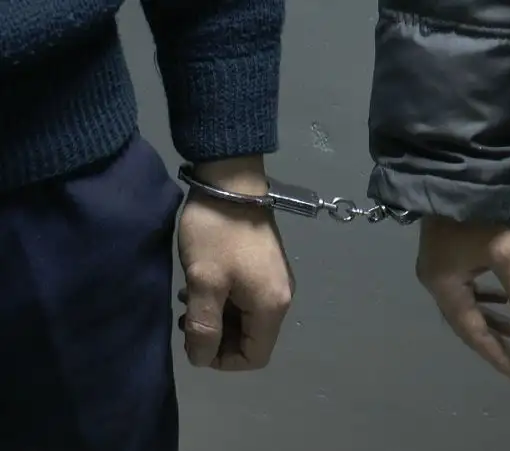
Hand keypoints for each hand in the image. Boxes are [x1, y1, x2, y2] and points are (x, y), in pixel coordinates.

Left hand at [176, 156, 293, 370]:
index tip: (194, 340)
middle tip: (187, 318)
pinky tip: (204, 283)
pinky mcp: (266, 266)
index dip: (223, 360)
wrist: (231, 183)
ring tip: (190, 300)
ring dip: (219, 317)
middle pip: (252, 339)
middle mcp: (282, 298)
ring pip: (247, 318)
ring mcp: (276, 280)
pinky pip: (248, 298)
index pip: (254, 357)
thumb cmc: (217, 235)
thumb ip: (203, 327)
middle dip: (218, 336)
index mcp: (271, 307)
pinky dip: (226, 300)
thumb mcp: (204, 283)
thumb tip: (202, 358)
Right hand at [415, 216, 509, 382]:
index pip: (472, 331)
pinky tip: (501, 299)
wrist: (452, 174)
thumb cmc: (477, 216)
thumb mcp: (505, 253)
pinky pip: (465, 289)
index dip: (495, 354)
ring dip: (491, 320)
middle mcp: (435, 282)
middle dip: (494, 342)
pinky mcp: (444, 255)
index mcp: (444, 287)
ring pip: (466, 306)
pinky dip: (485, 300)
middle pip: (466, 322)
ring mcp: (437, 268)